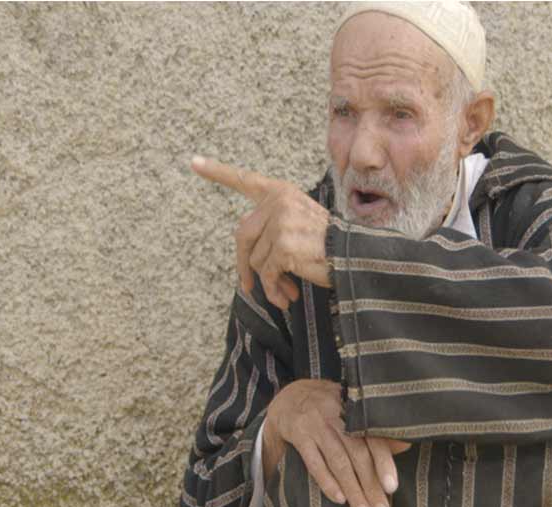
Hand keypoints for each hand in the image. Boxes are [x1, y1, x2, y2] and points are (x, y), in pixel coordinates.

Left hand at [191, 156, 330, 309]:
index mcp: (281, 192)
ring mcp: (280, 222)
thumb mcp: (298, 225)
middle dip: (244, 266)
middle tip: (250, 287)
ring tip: (285, 291)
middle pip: (242, 237)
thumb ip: (271, 230)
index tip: (194, 163)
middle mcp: (279, 202)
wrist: (357, 257)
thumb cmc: (328, 246)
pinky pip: (266, 274)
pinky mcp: (283, 245)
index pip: (246, 180)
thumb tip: (246, 267)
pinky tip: (286, 298)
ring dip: (267, 282)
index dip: (218, 172)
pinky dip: (273, 290)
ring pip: (254, 259)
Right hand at [262, 379, 406, 506]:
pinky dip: (326, 481)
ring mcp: (316, 424)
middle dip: (370, 484)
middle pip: (357, 453)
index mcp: (354, 409)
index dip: (383, 462)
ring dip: (352, 489)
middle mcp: (336, 414)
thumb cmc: (329, 409)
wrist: (289, 396)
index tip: (392, 487)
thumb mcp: (351, 412)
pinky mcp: (298, 433)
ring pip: (338, 460)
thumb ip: (374, 431)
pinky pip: (313, 462)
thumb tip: (405, 445)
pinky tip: (338, 499)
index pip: (373, 437)